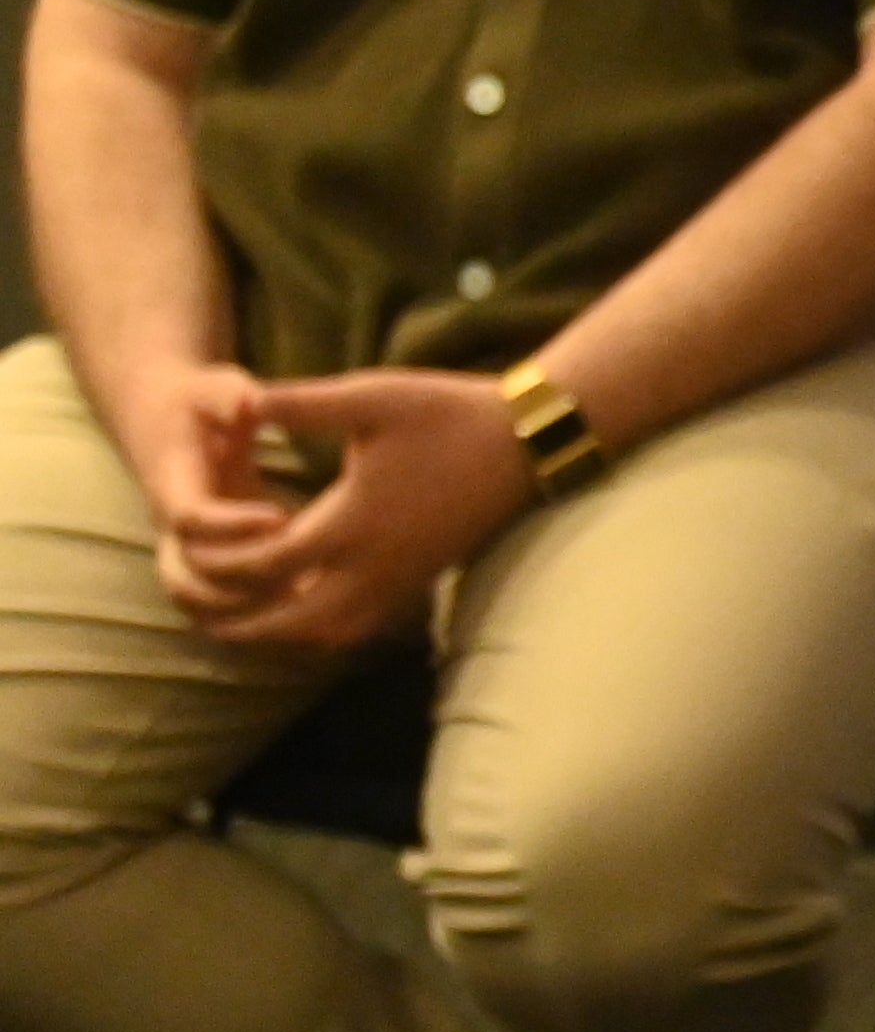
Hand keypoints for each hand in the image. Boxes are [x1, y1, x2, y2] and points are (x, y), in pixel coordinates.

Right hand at [119, 360, 283, 611]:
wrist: (172, 423)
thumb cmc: (202, 402)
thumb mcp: (215, 388)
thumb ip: (229, 396)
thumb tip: (250, 402)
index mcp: (173, 485)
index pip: (190, 518)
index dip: (231, 525)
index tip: (283, 517)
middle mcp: (170, 525)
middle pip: (185, 573)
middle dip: (239, 580)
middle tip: (302, 573)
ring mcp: (182, 547)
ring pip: (193, 598)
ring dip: (241, 608)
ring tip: (303, 599)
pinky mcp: (203, 560)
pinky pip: (211, 604)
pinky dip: (245, 615)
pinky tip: (302, 608)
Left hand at [172, 369, 536, 651]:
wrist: (526, 442)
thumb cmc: (448, 414)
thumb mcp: (369, 396)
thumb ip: (299, 402)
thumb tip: (240, 400)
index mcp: (348, 525)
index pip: (260, 567)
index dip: (218, 560)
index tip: (192, 544)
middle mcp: (369, 568)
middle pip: (284, 623)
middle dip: (235, 620)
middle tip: (195, 608)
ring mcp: (397, 583)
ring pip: (320, 635)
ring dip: (275, 632)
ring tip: (241, 615)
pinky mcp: (416, 584)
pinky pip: (353, 629)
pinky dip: (315, 629)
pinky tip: (300, 608)